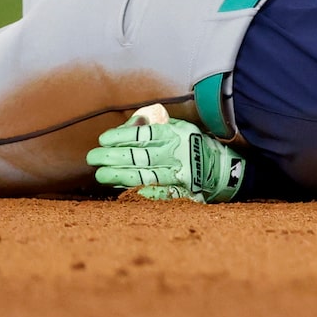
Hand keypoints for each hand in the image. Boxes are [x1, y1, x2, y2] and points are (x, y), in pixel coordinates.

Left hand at [86, 105, 244, 202]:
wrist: (223, 169)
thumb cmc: (195, 145)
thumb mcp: (180, 128)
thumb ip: (157, 126)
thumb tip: (131, 123)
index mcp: (176, 135)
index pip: (144, 135)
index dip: (121, 136)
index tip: (103, 139)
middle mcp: (176, 154)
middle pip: (139, 156)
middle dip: (113, 157)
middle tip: (94, 157)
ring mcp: (178, 175)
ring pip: (144, 175)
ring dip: (120, 175)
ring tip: (101, 174)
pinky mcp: (180, 191)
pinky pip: (156, 192)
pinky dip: (138, 191)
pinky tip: (121, 189)